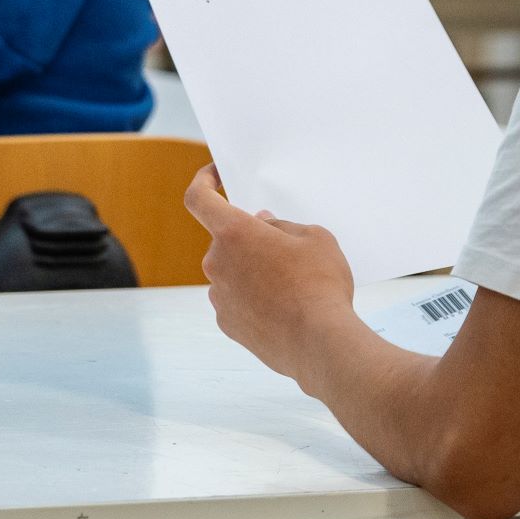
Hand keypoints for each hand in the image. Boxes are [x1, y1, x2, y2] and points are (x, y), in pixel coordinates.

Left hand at [183, 165, 353, 379]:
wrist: (319, 343)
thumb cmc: (320, 284)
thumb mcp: (316, 238)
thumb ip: (283, 227)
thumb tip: (265, 227)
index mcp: (234, 233)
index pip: (198, 198)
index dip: (203, 181)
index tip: (216, 175)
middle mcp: (217, 263)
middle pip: (226, 239)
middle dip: (251, 239)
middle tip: (286, 248)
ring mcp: (219, 296)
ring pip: (233, 271)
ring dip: (254, 270)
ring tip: (293, 284)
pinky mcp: (227, 324)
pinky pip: (237, 299)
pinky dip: (255, 297)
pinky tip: (285, 307)